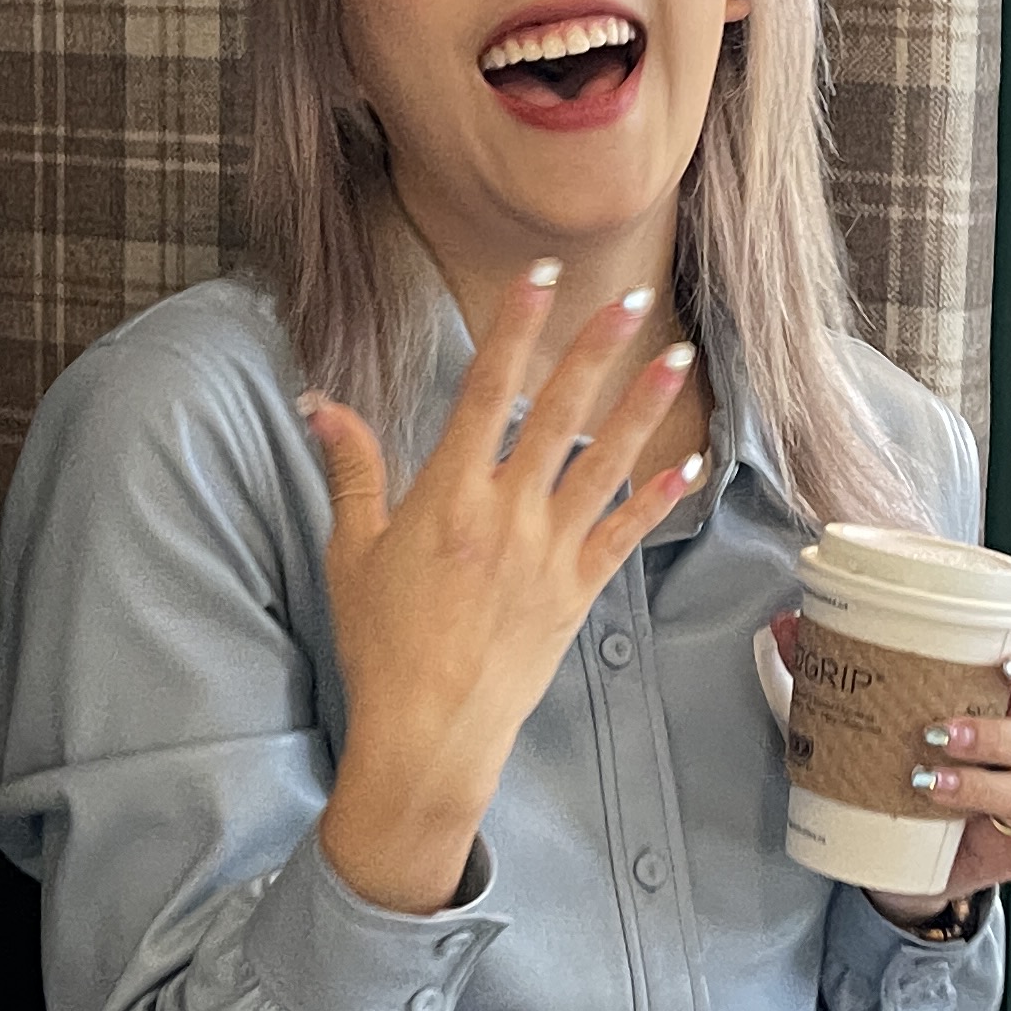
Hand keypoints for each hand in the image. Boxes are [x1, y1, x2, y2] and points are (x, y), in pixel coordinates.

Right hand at [304, 265, 705, 912]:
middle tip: (632, 297)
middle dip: (596, 350)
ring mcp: (548, 553)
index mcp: (447, 496)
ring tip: (677, 358)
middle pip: (559, 413)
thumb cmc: (380, 643)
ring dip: (642, 408)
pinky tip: (688, 461)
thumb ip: (352, 470)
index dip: (515, 328)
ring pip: (604, 464)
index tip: (540, 278)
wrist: (428, 731)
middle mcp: (506, 514)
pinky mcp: (576, 592)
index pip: (487, 391)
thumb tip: (322, 403)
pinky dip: (657, 496)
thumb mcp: (350, 551)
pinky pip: (624, 533)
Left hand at [768, 615, 1010, 907]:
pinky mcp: (1009, 854)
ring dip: (981, 785)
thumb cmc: (888, 778)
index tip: (1006, 663)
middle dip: (988, 732)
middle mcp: (1008, 760)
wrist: (892, 860)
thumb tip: (785, 627)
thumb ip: (822, 678)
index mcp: (987, 716)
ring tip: (926, 781)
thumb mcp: (856, 728)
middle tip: (935, 732)